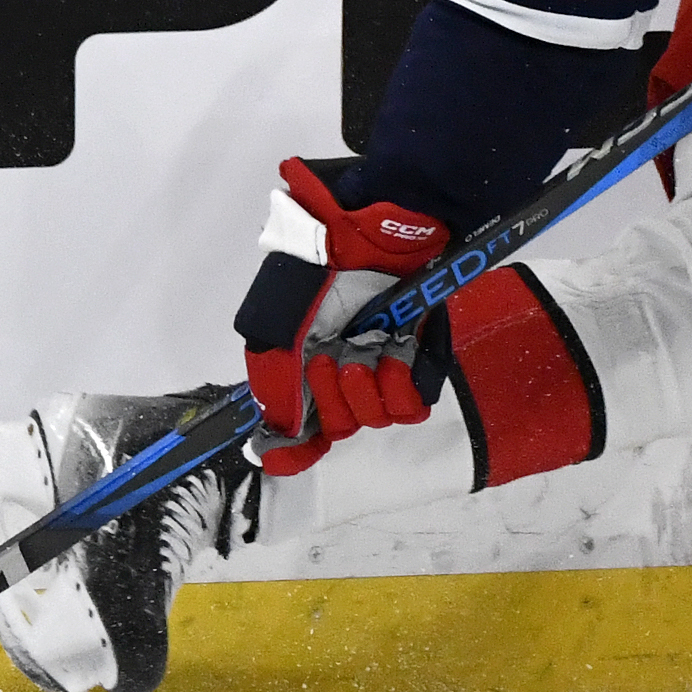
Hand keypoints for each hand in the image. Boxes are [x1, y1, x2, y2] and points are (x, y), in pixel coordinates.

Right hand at [234, 159, 453, 472]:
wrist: (376, 234)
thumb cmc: (321, 269)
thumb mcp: (279, 321)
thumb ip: (274, 377)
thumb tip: (276, 431)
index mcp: (304, 363)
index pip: (301, 425)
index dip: (295, 448)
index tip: (285, 458)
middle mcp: (342, 370)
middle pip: (338, 426)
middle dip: (332, 400)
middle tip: (329, 362)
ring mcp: (380, 366)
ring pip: (373, 419)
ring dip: (363, 391)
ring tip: (361, 355)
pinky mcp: (416, 359)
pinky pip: (410, 404)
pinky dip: (397, 386)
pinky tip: (389, 357)